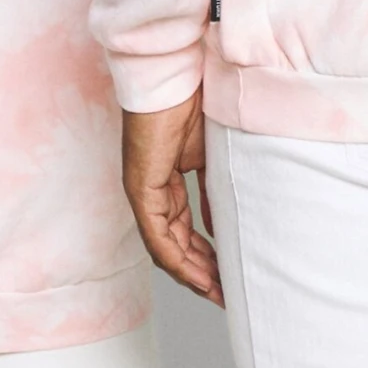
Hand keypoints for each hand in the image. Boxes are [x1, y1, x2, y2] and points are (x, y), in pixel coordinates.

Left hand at [121, 90, 222, 306]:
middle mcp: (151, 190)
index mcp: (166, 181)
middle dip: (201, 273)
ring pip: (165, 247)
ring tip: (216, 293)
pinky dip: (178, 260)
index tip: (226, 276)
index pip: (183, 230)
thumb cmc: (195, 101)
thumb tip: (224, 221)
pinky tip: (198, 276)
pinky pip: (157, 235)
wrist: (176, 73)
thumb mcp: (212, 154)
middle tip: (224, 295)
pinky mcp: (141, 187)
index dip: (205, 256)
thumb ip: (214, 188)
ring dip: (191, 274)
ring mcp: (143, 190)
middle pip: (174, 245)